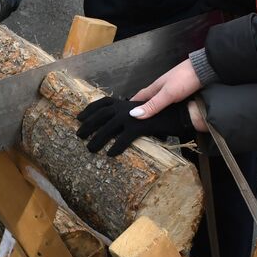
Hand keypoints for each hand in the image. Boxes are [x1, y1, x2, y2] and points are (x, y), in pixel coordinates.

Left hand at [75, 97, 194, 155]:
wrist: (178, 113)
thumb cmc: (159, 114)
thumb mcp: (140, 112)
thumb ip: (127, 117)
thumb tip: (115, 126)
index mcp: (124, 102)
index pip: (102, 103)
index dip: (89, 109)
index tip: (78, 117)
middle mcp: (125, 106)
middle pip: (100, 115)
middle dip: (88, 125)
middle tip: (78, 135)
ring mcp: (132, 115)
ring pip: (108, 128)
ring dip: (97, 139)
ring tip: (90, 149)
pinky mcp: (140, 125)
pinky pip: (124, 138)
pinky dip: (116, 146)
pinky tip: (110, 154)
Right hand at [130, 59, 203, 120]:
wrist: (205, 69)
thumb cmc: (184, 78)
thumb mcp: (167, 94)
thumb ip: (153, 105)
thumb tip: (133, 114)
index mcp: (156, 87)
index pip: (140, 96)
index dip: (132, 104)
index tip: (126, 114)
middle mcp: (162, 88)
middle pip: (149, 99)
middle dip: (142, 108)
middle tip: (137, 121)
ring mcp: (172, 89)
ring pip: (159, 101)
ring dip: (154, 108)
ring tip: (151, 120)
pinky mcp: (182, 92)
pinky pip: (170, 102)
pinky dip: (166, 109)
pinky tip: (168, 114)